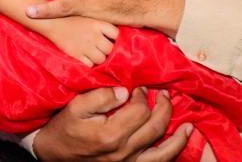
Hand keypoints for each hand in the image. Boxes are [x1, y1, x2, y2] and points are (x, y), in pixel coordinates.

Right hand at [33, 87, 191, 160]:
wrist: (54, 155)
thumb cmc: (64, 128)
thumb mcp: (75, 106)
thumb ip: (100, 96)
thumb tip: (124, 92)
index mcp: (110, 134)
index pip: (140, 110)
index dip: (143, 94)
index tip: (139, 87)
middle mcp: (123, 151)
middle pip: (155, 127)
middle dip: (163, 107)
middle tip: (163, 93)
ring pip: (163, 151)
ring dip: (178, 136)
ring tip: (188, 123)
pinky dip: (172, 153)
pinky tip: (181, 142)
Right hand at [43, 16, 118, 66]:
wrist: (52, 21)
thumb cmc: (71, 17)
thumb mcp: (88, 15)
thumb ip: (101, 24)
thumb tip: (114, 34)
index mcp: (98, 23)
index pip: (116, 34)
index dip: (115, 39)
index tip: (112, 40)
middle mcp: (94, 35)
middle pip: (110, 49)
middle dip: (108, 50)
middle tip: (102, 48)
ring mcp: (86, 46)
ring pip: (102, 59)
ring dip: (99, 58)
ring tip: (94, 53)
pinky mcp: (76, 54)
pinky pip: (90, 64)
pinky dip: (89, 63)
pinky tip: (86, 57)